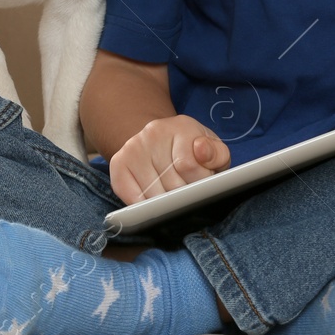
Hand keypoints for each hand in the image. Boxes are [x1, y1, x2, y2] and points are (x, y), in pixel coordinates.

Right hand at [108, 115, 230, 206]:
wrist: (160, 143)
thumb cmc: (192, 153)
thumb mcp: (213, 151)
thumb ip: (217, 154)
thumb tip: (201, 151)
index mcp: (181, 127)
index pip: (188, 166)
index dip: (199, 183)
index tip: (202, 185)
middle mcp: (153, 133)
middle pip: (171, 184)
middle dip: (184, 196)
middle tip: (187, 191)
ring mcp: (133, 147)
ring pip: (152, 194)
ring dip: (165, 204)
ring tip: (172, 194)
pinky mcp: (118, 164)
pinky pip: (131, 197)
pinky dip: (144, 207)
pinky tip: (153, 201)